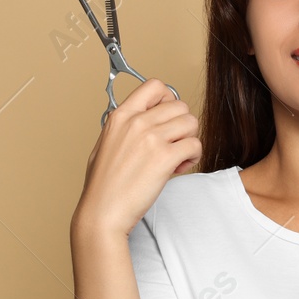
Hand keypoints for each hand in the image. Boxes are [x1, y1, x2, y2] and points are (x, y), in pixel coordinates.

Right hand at [71, 79, 200, 236]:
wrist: (102, 212)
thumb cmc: (102, 186)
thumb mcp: (105, 145)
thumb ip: (124, 128)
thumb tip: (142, 120)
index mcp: (121, 116)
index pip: (155, 86)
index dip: (168, 100)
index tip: (166, 117)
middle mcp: (137, 122)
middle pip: (180, 105)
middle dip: (182, 125)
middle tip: (174, 144)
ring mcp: (151, 139)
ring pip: (191, 123)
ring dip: (189, 140)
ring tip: (177, 157)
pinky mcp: (164, 158)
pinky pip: (195, 145)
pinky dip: (192, 158)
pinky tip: (178, 168)